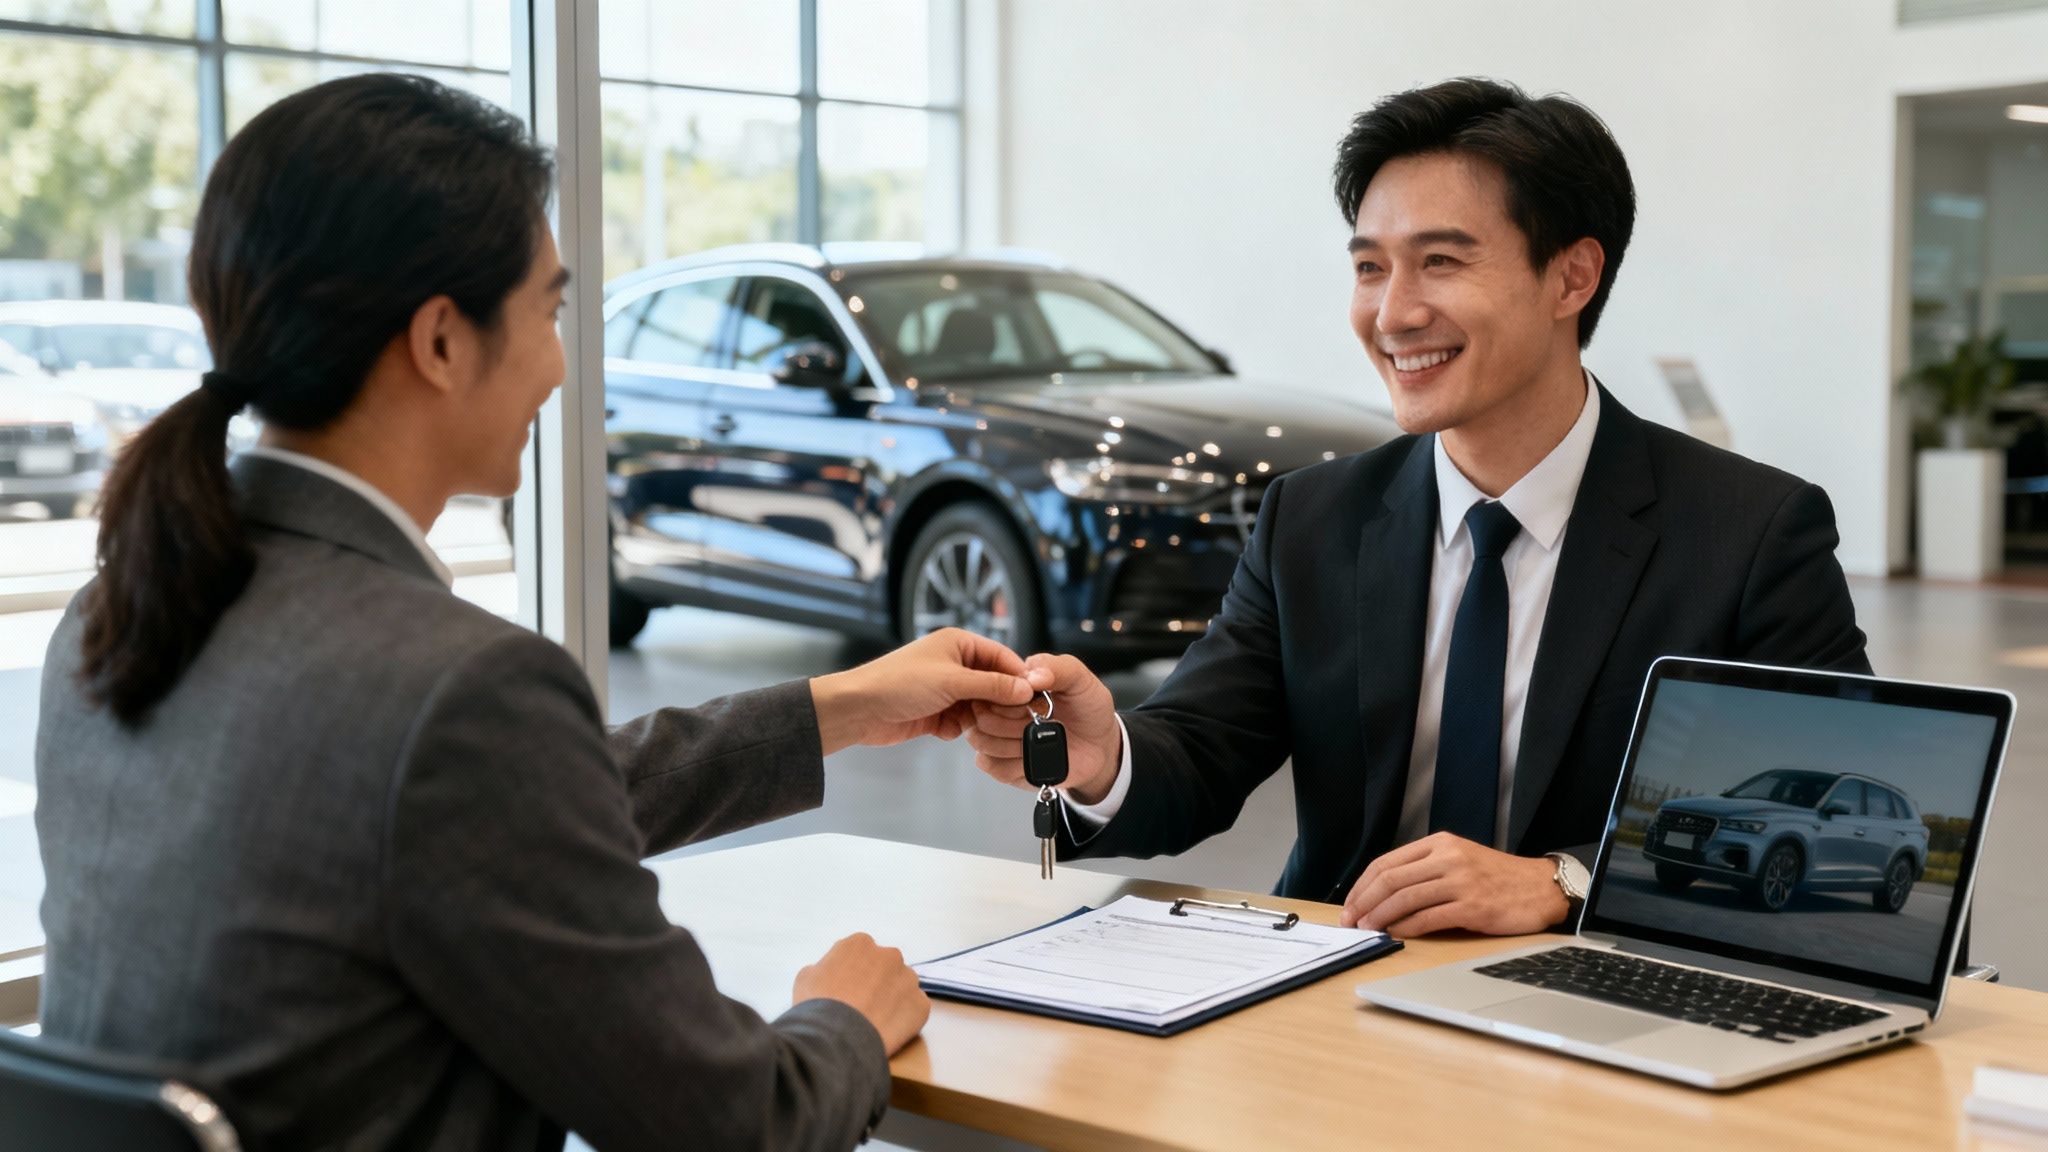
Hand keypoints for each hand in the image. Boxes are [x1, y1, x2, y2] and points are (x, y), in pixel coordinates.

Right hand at [792, 932, 930, 1055]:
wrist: (836, 1038)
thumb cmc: (817, 1006)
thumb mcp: (806, 977)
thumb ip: (824, 967)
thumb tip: (830, 973)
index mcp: (860, 943)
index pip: (860, 954)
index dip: (852, 973)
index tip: (847, 990)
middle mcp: (890, 955)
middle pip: (885, 968)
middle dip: (877, 984)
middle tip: (862, 1007)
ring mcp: (909, 980)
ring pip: (902, 988)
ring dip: (893, 1000)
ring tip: (875, 1022)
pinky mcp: (921, 1005)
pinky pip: (914, 1010)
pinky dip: (904, 1020)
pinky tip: (887, 1032)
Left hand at [810, 628, 1040, 754]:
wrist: (860, 709)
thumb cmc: (901, 683)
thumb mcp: (953, 681)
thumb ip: (993, 685)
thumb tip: (1027, 689)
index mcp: (959, 644)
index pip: (1002, 657)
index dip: (1019, 677)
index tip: (1036, 697)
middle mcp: (955, 664)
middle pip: (994, 684)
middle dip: (997, 702)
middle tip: (1005, 717)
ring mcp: (946, 689)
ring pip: (979, 707)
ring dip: (976, 718)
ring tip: (967, 723)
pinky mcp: (936, 712)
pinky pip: (961, 723)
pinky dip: (957, 729)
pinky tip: (943, 729)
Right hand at [964, 653, 1121, 804]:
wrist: (1100, 745)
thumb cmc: (1087, 709)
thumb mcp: (1080, 679)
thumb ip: (1058, 667)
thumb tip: (1033, 676)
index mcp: (1011, 686)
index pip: (985, 686)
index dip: (1007, 697)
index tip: (1031, 700)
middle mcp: (999, 711)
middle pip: (978, 716)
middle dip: (1012, 721)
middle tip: (1039, 721)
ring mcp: (999, 739)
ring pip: (980, 741)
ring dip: (1013, 743)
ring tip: (1039, 739)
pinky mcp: (1004, 765)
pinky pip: (992, 766)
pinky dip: (1014, 763)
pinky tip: (1034, 756)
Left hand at [1338, 832, 1567, 937]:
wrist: (1541, 888)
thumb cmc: (1497, 877)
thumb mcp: (1459, 859)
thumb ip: (1425, 869)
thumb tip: (1383, 894)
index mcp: (1439, 843)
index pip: (1386, 862)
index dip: (1362, 885)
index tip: (1350, 904)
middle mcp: (1448, 858)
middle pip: (1390, 879)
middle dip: (1363, 902)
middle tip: (1350, 921)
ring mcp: (1460, 881)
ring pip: (1405, 898)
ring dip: (1380, 917)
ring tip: (1367, 929)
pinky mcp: (1472, 906)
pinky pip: (1428, 918)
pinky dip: (1406, 928)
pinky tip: (1395, 935)